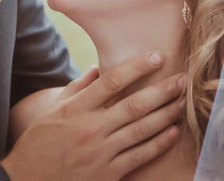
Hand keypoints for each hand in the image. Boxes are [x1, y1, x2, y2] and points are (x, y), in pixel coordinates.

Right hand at [0, 52, 185, 180]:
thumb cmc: (39, 142)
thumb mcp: (54, 109)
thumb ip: (78, 87)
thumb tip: (98, 68)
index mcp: (77, 109)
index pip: (112, 81)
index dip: (137, 67)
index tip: (157, 56)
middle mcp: (91, 128)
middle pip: (134, 105)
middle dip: (163, 90)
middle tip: (184, 79)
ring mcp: (101, 152)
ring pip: (142, 129)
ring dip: (167, 114)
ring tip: (184, 101)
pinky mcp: (108, 173)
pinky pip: (139, 155)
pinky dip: (159, 143)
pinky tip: (173, 131)